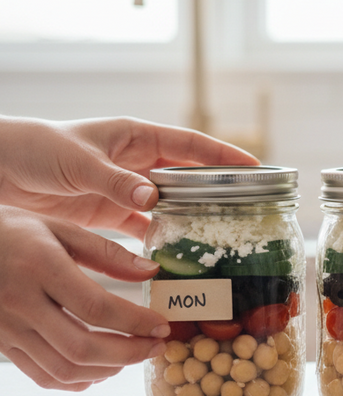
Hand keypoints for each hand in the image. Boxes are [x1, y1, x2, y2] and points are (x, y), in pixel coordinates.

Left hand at [0, 116, 257, 238]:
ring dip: (192, 221)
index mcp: (136, 137)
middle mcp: (137, 162)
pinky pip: (145, 229)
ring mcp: (126, 190)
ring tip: (221, 239)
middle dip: (218, 191)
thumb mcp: (78, 161)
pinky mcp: (110, 215)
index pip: (192, 145)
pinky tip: (177, 258)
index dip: (225, 156)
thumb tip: (154, 198)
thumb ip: (115, 181)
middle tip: (249, 209)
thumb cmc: (35, 149)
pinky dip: (161, 243)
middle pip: (189, 177)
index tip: (256, 168)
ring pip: (172, 206)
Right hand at [0, 206, 168, 390]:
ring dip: (106, 370)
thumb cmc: (8, 231)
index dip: (136, 323)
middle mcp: (20, 302)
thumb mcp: (57, 228)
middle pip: (81, 346)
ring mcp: (6, 328)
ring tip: (132, 357)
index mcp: (39, 268)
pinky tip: (98, 370)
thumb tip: (151, 271)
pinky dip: (75, 380)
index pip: (97, 308)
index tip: (163, 325)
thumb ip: (106, 252)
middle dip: (128, 353)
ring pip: (62, 368)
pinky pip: (40, 374)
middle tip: (156, 347)